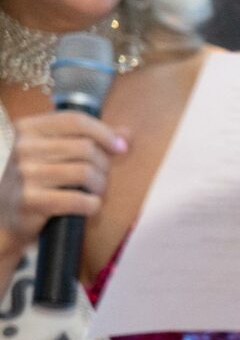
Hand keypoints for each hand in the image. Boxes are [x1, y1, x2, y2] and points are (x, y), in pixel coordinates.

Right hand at [0, 109, 124, 250]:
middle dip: (104, 164)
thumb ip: (87, 140)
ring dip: (100, 186)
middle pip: (85, 147)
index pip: (75, 121)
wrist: (6, 218)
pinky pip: (78, 199)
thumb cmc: (37, 181)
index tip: (120, 147)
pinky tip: (89, 206)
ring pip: (85, 172)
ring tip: (95, 192)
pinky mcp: (30, 200)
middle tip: (102, 178)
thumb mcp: (54, 154)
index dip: (104, 132)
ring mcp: (25, 174)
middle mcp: (23, 147)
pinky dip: (92, 205)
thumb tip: (126, 133)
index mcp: (28, 129)